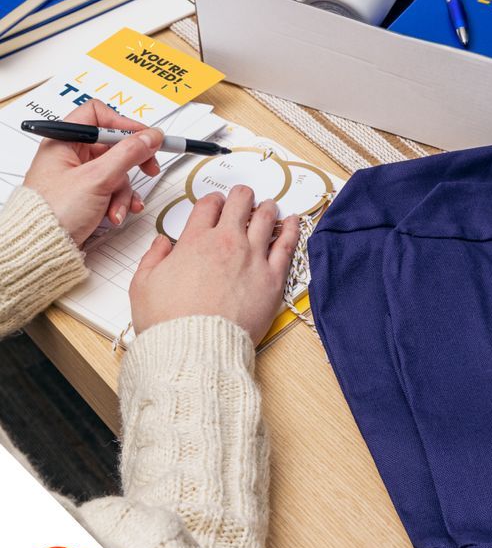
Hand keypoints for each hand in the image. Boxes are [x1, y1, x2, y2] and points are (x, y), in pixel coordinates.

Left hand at [23, 99, 163, 246]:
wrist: (41, 250)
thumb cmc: (52, 213)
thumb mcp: (97, 178)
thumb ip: (128, 153)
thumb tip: (151, 136)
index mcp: (63, 141)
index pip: (99, 115)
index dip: (124, 124)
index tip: (145, 137)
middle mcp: (69, 155)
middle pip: (112, 145)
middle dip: (132, 162)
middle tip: (149, 167)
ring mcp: (77, 176)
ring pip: (115, 171)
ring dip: (124, 191)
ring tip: (119, 206)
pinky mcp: (84, 195)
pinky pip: (110, 189)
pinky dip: (117, 202)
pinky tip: (115, 214)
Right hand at [130, 185, 299, 343]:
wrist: (195, 351)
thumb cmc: (168, 324)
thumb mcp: (143, 286)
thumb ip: (152, 258)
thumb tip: (161, 243)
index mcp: (195, 241)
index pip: (208, 205)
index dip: (213, 201)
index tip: (216, 205)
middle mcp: (227, 243)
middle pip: (240, 202)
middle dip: (241, 196)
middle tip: (243, 198)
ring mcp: (252, 258)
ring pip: (265, 217)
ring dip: (266, 208)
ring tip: (267, 207)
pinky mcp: (272, 278)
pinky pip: (286, 244)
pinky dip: (290, 228)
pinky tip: (292, 221)